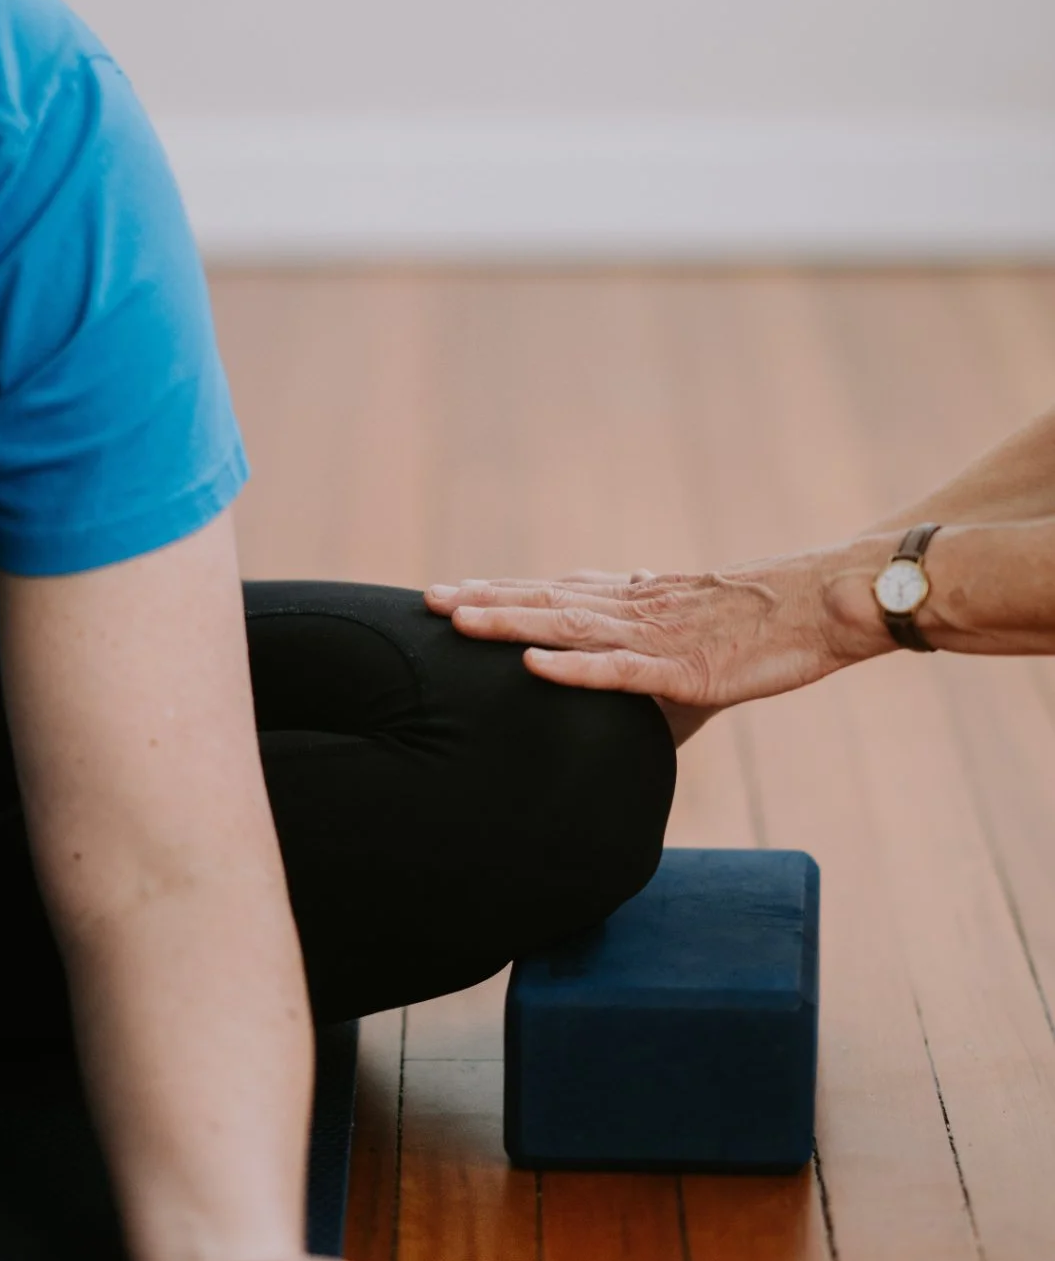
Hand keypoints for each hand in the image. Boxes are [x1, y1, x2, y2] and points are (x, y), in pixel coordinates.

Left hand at [425, 543, 888, 720]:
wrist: (834, 602)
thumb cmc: (773, 618)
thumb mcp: (703, 624)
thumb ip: (657, 631)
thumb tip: (630, 619)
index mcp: (641, 599)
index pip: (557, 590)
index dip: (502, 589)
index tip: (450, 591)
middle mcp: (639, 609)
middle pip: (548, 600)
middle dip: (486, 600)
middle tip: (427, 600)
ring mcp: (659, 638)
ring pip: (571, 628)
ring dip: (511, 622)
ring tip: (459, 621)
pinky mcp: (686, 670)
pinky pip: (621, 670)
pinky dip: (574, 667)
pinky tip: (531, 663)